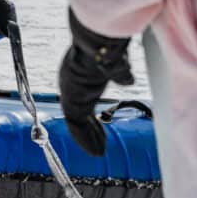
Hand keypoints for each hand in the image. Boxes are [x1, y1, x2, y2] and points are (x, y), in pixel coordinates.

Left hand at [58, 8, 132, 155]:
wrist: (98, 46)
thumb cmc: (107, 49)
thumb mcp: (116, 63)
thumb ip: (119, 73)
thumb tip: (127, 79)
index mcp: (79, 73)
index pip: (83, 98)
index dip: (91, 113)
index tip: (100, 122)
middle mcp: (71, 84)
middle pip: (79, 112)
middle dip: (90, 128)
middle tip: (101, 142)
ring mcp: (69, 93)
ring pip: (77, 122)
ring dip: (88, 137)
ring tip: (99, 151)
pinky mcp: (71, 103)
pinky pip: (77, 127)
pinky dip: (86, 139)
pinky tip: (96, 151)